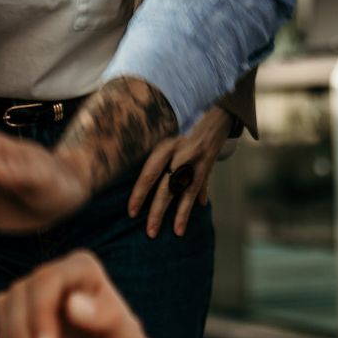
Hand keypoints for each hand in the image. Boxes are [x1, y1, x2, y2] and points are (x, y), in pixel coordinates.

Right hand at [0, 251, 202, 337]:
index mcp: (81, 269)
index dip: (40, 316)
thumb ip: (106, 316)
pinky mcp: (19, 321)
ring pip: (4, 308)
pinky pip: (1, 330)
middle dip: (24, 337)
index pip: (47, 280)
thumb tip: (73, 302)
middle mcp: (54, 277)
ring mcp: (34, 297)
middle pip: (20, 293)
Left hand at [128, 106, 230, 237]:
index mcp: (166, 144)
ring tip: (177, 231)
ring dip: (182, 213)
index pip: (150, 173)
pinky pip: (203, 183)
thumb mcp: (163, 126)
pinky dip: (200, 195)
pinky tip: (200, 208)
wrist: (216, 105)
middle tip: (150, 231)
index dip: (140, 194)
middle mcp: (183, 153)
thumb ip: (148, 144)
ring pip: (188, 191)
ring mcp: (199, 160)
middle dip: (159, 211)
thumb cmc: (182, 115)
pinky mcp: (210, 163)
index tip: (132, 212)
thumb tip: (122, 161)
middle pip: (168, 187)